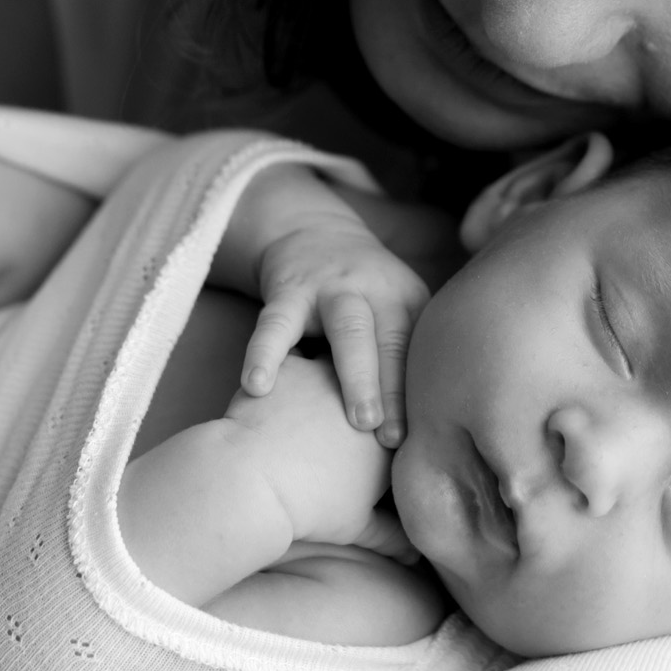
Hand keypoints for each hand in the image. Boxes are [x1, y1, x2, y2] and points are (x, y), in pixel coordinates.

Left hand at [225, 355, 395, 548]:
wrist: (256, 484)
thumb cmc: (308, 511)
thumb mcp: (355, 529)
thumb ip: (390, 537)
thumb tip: (415, 557)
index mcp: (390, 435)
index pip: (401, 420)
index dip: (393, 424)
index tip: (379, 435)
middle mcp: (367, 396)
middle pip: (376, 385)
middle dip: (367, 394)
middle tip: (347, 411)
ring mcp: (330, 375)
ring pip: (338, 363)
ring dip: (330, 375)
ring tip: (313, 393)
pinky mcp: (294, 365)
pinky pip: (295, 356)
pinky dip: (289, 369)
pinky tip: (277, 379)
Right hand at [231, 169, 430, 446]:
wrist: (313, 230)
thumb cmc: (362, 294)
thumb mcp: (393, 309)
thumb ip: (402, 357)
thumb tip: (412, 437)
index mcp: (406, 302)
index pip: (414, 354)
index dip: (414, 397)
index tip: (411, 441)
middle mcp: (376, 291)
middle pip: (390, 340)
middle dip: (393, 389)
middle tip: (391, 437)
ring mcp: (332, 288)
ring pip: (349, 329)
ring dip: (356, 376)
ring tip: (354, 421)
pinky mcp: (289, 289)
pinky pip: (276, 324)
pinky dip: (264, 354)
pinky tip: (256, 386)